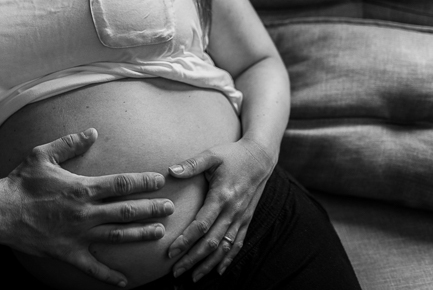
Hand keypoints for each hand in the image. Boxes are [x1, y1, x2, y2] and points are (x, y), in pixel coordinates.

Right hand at [0, 128, 173, 286]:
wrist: (0, 212)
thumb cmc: (21, 182)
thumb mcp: (42, 154)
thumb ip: (69, 143)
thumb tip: (92, 132)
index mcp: (83, 188)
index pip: (122, 183)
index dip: (144, 182)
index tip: (160, 181)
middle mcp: (86, 212)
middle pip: (127, 210)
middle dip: (152, 208)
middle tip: (171, 207)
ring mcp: (79, 235)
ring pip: (118, 235)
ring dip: (141, 234)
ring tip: (160, 232)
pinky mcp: (69, 253)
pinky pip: (93, 267)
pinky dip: (110, 276)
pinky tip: (125, 281)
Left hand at [165, 138, 274, 282]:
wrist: (261, 157)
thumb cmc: (233, 155)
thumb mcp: (212, 155)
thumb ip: (192, 164)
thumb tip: (171, 170)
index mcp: (222, 196)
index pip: (201, 225)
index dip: (186, 240)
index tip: (171, 252)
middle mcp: (233, 211)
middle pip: (211, 242)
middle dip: (193, 259)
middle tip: (176, 272)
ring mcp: (242, 218)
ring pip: (224, 248)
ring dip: (209, 264)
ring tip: (193, 277)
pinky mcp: (247, 220)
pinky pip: (237, 244)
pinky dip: (228, 259)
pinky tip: (218, 270)